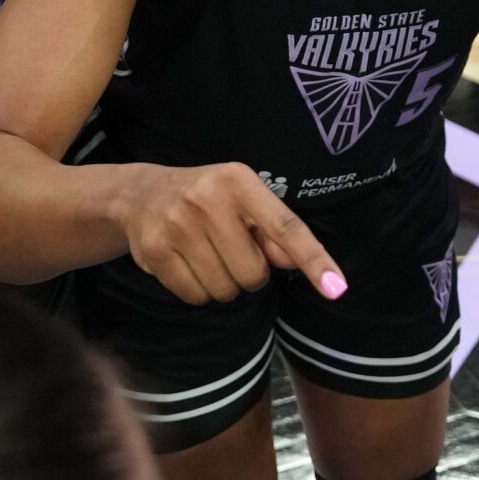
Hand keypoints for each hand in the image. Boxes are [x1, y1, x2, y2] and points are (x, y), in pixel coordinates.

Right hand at [116, 162, 347, 304]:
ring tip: (209, 256)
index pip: (286, 228)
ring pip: (225, 290)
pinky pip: (195, 297)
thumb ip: (273, 230)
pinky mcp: (155, 251)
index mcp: (239, 182)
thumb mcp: (244, 199)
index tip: (337, 288)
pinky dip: (199, 290)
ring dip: (224, 285)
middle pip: (253, 273)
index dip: (314, 260)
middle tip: (232, 251)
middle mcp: (208, 200)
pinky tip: (188, 264)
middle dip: (249, 273)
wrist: (141, 194)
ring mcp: (178, 226)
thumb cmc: (207, 198)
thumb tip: (294, 262)